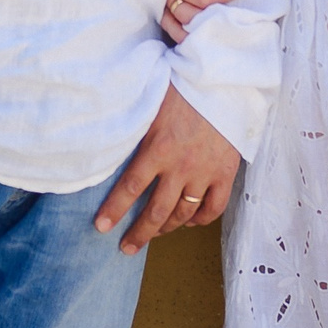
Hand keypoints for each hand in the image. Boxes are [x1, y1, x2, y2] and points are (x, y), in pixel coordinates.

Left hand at [94, 86, 238, 252]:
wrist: (223, 80)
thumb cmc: (181, 86)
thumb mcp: (150, 104)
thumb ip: (133, 127)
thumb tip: (105, 139)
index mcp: (158, 148)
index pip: (130, 188)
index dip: (114, 210)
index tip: (101, 227)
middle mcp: (181, 166)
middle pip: (156, 211)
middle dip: (139, 233)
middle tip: (126, 247)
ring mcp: (205, 172)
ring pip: (184, 213)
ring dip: (166, 228)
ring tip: (154, 235)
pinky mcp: (226, 172)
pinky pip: (213, 208)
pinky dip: (200, 220)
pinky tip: (189, 222)